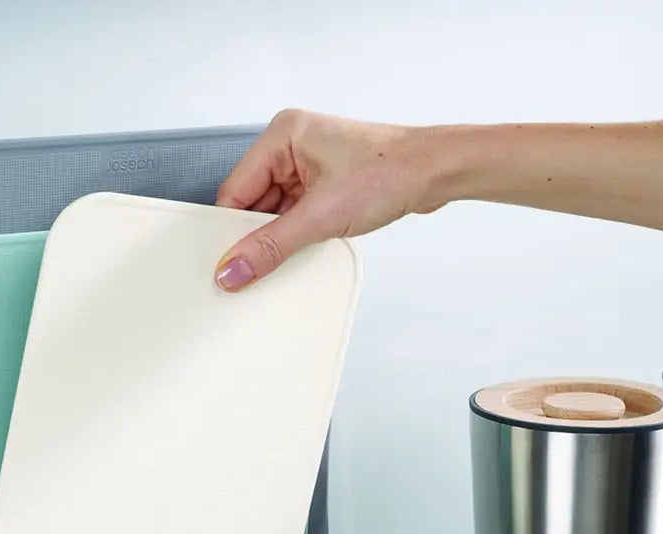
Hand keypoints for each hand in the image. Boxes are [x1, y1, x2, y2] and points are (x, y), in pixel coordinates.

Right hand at [214, 110, 448, 290]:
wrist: (436, 173)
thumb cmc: (390, 172)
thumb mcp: (321, 217)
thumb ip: (271, 247)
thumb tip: (232, 270)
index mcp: (282, 135)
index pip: (235, 190)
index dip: (230, 230)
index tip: (226, 264)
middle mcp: (291, 146)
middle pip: (252, 203)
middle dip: (258, 234)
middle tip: (255, 267)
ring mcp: (309, 165)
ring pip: (275, 212)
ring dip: (281, 236)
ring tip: (298, 248)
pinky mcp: (325, 184)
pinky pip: (296, 214)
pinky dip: (298, 234)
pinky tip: (307, 246)